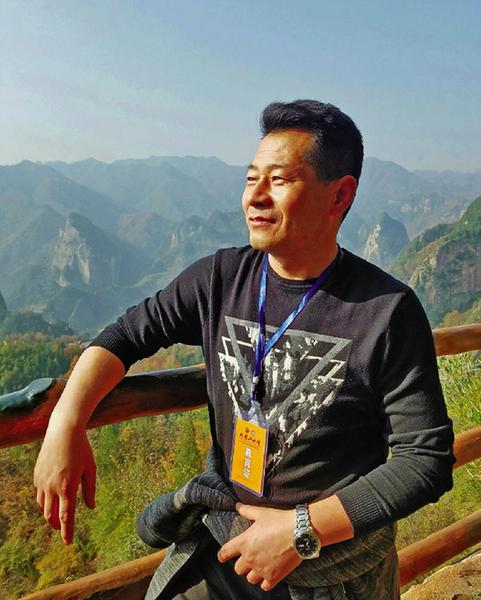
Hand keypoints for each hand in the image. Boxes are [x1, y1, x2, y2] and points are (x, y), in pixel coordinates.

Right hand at [33, 420, 95, 543]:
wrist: (63, 431)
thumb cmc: (81, 449)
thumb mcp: (90, 469)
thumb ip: (89, 490)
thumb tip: (90, 507)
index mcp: (68, 487)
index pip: (66, 516)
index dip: (66, 531)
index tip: (68, 542)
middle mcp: (52, 487)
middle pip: (52, 515)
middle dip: (57, 525)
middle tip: (63, 530)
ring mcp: (42, 481)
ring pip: (43, 506)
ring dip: (49, 515)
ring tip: (56, 518)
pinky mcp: (37, 475)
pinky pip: (39, 494)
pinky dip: (45, 501)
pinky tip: (51, 500)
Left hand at [218, 503, 300, 590]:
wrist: (299, 532)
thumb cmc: (279, 521)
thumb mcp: (261, 513)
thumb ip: (247, 511)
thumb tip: (237, 506)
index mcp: (244, 542)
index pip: (225, 552)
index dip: (222, 555)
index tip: (222, 557)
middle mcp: (250, 558)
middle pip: (237, 569)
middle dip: (242, 564)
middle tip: (249, 558)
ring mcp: (261, 569)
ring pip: (250, 579)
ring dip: (253, 573)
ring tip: (259, 566)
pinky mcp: (274, 577)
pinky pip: (264, 586)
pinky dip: (265, 581)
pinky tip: (268, 574)